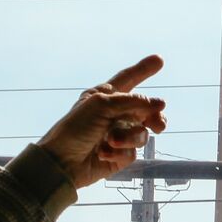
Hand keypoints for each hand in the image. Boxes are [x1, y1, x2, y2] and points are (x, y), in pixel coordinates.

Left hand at [37, 55, 168, 188]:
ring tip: (110, 141)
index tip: (159, 60)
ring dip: (127, 138)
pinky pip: (132, 152)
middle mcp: (115, 114)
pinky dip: (119, 153)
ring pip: (141, 134)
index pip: (129, 79)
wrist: (61, 162)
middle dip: (155, 117)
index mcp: (106, 96)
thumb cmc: (75, 128)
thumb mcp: (101, 105)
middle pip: (146, 111)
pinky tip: (102, 153)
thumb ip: (132, 101)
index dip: (143, 70)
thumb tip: (159, 104)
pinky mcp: (119, 155)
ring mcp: (118, 135)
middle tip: (158, 125)